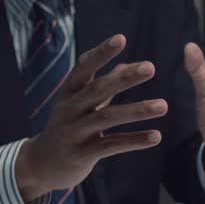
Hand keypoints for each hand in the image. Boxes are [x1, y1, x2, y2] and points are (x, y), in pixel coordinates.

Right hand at [16, 34, 165, 200]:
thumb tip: (128, 66)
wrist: (41, 165)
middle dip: (124, 78)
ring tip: (163, 106)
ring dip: (137, 110)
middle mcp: (68, 110)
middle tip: (151, 67)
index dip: (101, 53)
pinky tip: (156, 136)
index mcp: (68, 93)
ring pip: (107, 118)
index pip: (83, 68)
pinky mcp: (81, 155)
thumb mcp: (78, 105)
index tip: (121, 38)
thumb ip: (102, 86)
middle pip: (97, 89)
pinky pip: (111, 145)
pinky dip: (134, 141)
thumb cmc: (66, 128)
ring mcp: (74, 133)